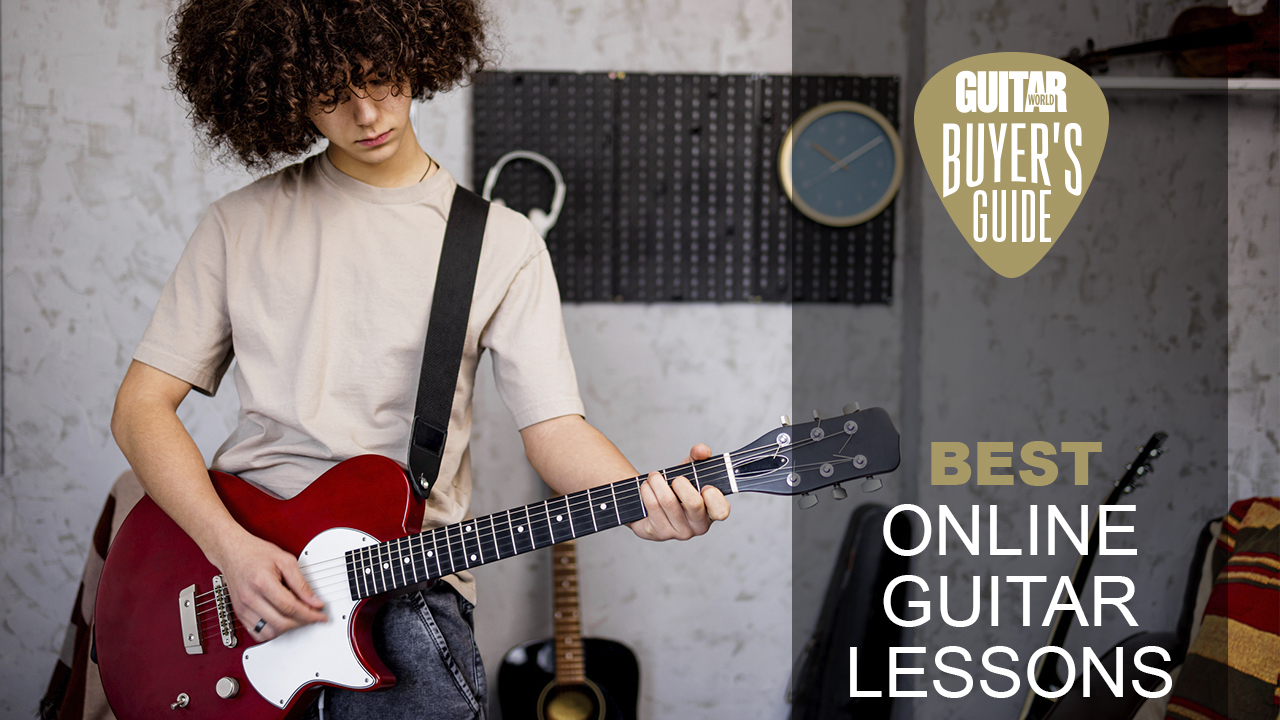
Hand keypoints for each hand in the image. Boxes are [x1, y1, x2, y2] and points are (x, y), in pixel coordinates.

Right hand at [211, 531, 326, 641]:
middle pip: (281, 622)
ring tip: (298, 619)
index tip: (320, 615)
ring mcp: (243, 608)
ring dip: (287, 629)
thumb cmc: (256, 553)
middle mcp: (250, 598)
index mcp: (262, 583)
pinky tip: (282, 622)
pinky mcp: (240, 614)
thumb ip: (301, 583)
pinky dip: (273, 632)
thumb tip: (314, 601)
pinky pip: (257, 633)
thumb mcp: (285, 560)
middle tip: (313, 616)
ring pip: (269, 632)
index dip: (309, 614)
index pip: (290, 607)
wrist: (233, 552)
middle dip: (302, 622)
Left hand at [629, 443, 730, 540]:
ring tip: (654, 477)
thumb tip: (702, 450)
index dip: (713, 495)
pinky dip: (647, 491)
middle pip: (694, 503)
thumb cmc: (677, 489)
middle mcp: (699, 526)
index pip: (722, 510)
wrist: (652, 504)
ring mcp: (680, 532)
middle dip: (680, 483)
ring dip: (657, 483)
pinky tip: (646, 487)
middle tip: (675, 478)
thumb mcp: (690, 470)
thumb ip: (698, 456)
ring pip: (668, 502)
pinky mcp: (660, 533)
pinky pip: (653, 506)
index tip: (704, 485)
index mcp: (712, 512)